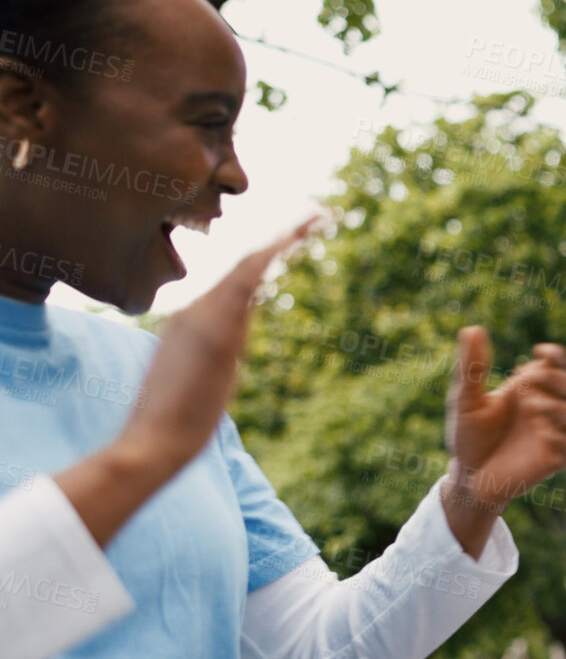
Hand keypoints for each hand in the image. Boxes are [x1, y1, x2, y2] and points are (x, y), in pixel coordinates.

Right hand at [57, 216, 318, 546]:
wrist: (150, 442)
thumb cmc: (170, 427)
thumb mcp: (196, 389)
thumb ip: (211, 365)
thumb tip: (223, 362)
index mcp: (191, 323)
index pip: (236, 282)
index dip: (268, 259)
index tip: (297, 240)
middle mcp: (195, 311)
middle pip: (247, 266)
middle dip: (286, 240)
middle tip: (322, 216)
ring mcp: (202, 315)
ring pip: (251, 265)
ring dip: (288, 240)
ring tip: (322, 217)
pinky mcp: (215, 327)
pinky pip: (247, 279)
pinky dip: (274, 255)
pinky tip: (300, 237)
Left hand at [444, 328, 565, 514]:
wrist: (467, 478)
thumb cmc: (467, 437)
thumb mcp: (465, 400)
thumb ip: (471, 366)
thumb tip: (472, 328)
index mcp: (529, 390)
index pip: (556, 364)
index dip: (556, 354)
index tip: (539, 351)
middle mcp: (545, 409)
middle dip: (556, 378)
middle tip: (528, 380)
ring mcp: (551, 435)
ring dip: (556, 406)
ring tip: (530, 405)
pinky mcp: (553, 460)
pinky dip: (559, 439)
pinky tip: (540, 435)